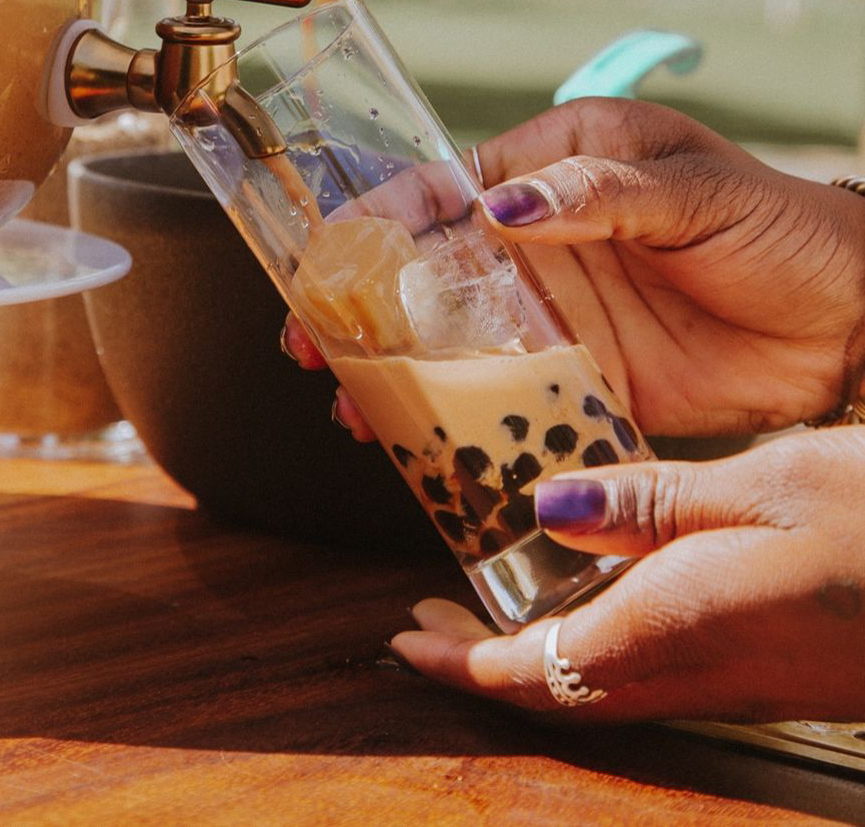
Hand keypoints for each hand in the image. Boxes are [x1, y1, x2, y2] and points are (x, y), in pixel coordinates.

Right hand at [284, 100, 864, 437]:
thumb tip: (501, 207)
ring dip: (398, 369)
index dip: (386, 218)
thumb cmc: (782, 229)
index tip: (335, 255)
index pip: (453, 186)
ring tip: (349, 405)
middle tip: (312, 343)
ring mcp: (560, 311)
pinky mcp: (582, 375)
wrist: (851, 326)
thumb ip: (596, 194)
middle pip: (432, 268)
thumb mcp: (694, 190)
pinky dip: (461, 417)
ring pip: (456, 337)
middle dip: (366, 303)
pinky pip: (508, 396)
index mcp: (563, 165)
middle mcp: (546, 238)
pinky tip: (417, 441)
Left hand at [389, 429, 864, 722]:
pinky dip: (602, 643)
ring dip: (541, 655)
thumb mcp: (763, 483)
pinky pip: (657, 670)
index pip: (538, 668)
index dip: (464, 662)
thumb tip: (551, 511)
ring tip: (499, 607)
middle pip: (563, 690)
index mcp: (677, 625)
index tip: (407, 639)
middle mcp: (699, 669)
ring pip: (608, 686)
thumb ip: (650, 506)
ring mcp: (738, 677)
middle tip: (434, 624)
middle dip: (489, 664)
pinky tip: (604, 595)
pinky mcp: (768, 665)